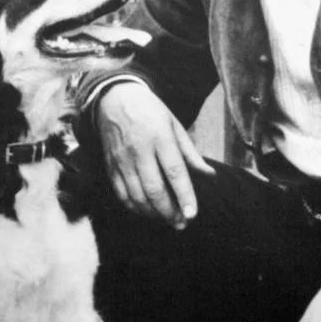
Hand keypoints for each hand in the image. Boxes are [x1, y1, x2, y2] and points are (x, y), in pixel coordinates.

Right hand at [96, 81, 211, 226]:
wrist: (114, 98)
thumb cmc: (149, 111)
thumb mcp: (174, 125)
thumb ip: (190, 153)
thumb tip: (209, 175)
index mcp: (160, 137)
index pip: (175, 172)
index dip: (184, 196)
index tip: (192, 215)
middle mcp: (139, 150)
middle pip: (154, 189)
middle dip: (169, 212)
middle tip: (181, 223)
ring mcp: (122, 159)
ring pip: (136, 195)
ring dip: (153, 213)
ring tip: (167, 219)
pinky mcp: (111, 165)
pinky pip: (121, 193)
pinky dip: (134, 207)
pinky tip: (147, 211)